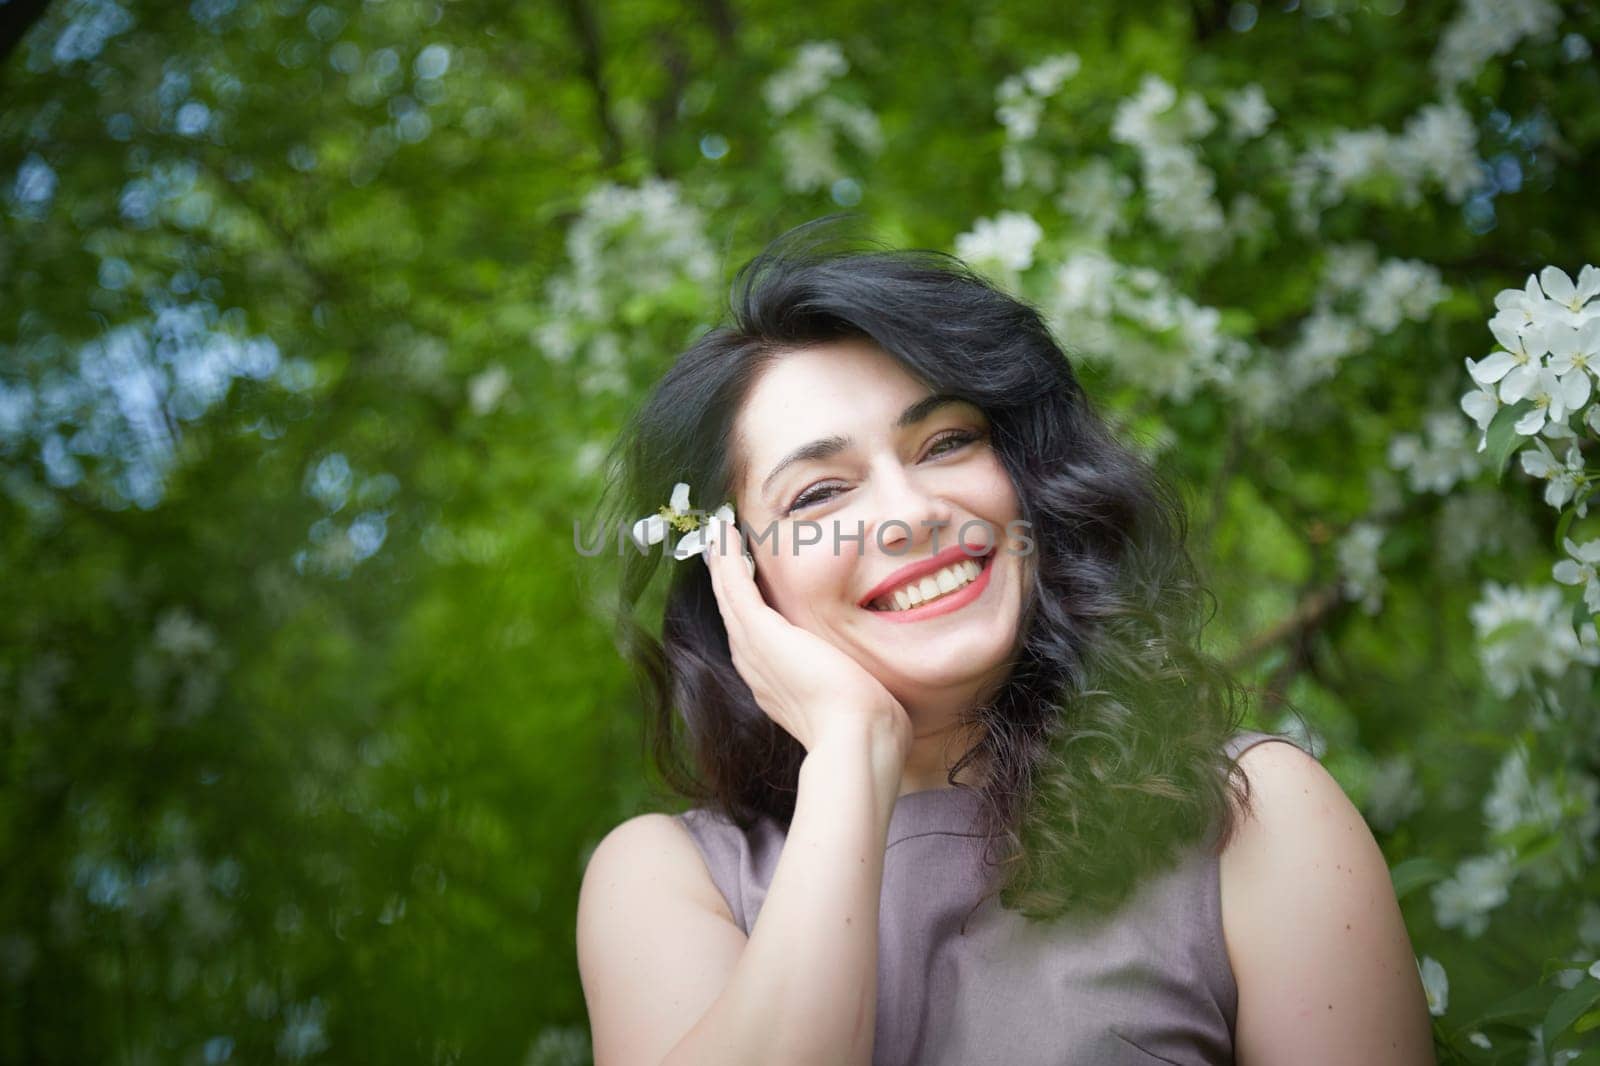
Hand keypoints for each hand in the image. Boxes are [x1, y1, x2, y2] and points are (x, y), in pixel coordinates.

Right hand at [702, 516, 912, 758]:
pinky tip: (724, 532)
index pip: (757, 640)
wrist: (857, 738)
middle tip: (722, 549)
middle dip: (728, 583)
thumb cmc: (868, 727)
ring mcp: (754, 651)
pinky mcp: (761, 633)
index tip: (751, 585)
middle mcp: (757, 670)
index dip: (750, 610)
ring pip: (729, 598)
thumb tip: (875, 692)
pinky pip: (735, 586)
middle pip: (735, 616)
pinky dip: (727, 558)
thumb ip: (857, 690)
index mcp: (777, 687)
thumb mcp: (858, 701)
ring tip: (719, 535)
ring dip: (722, 564)